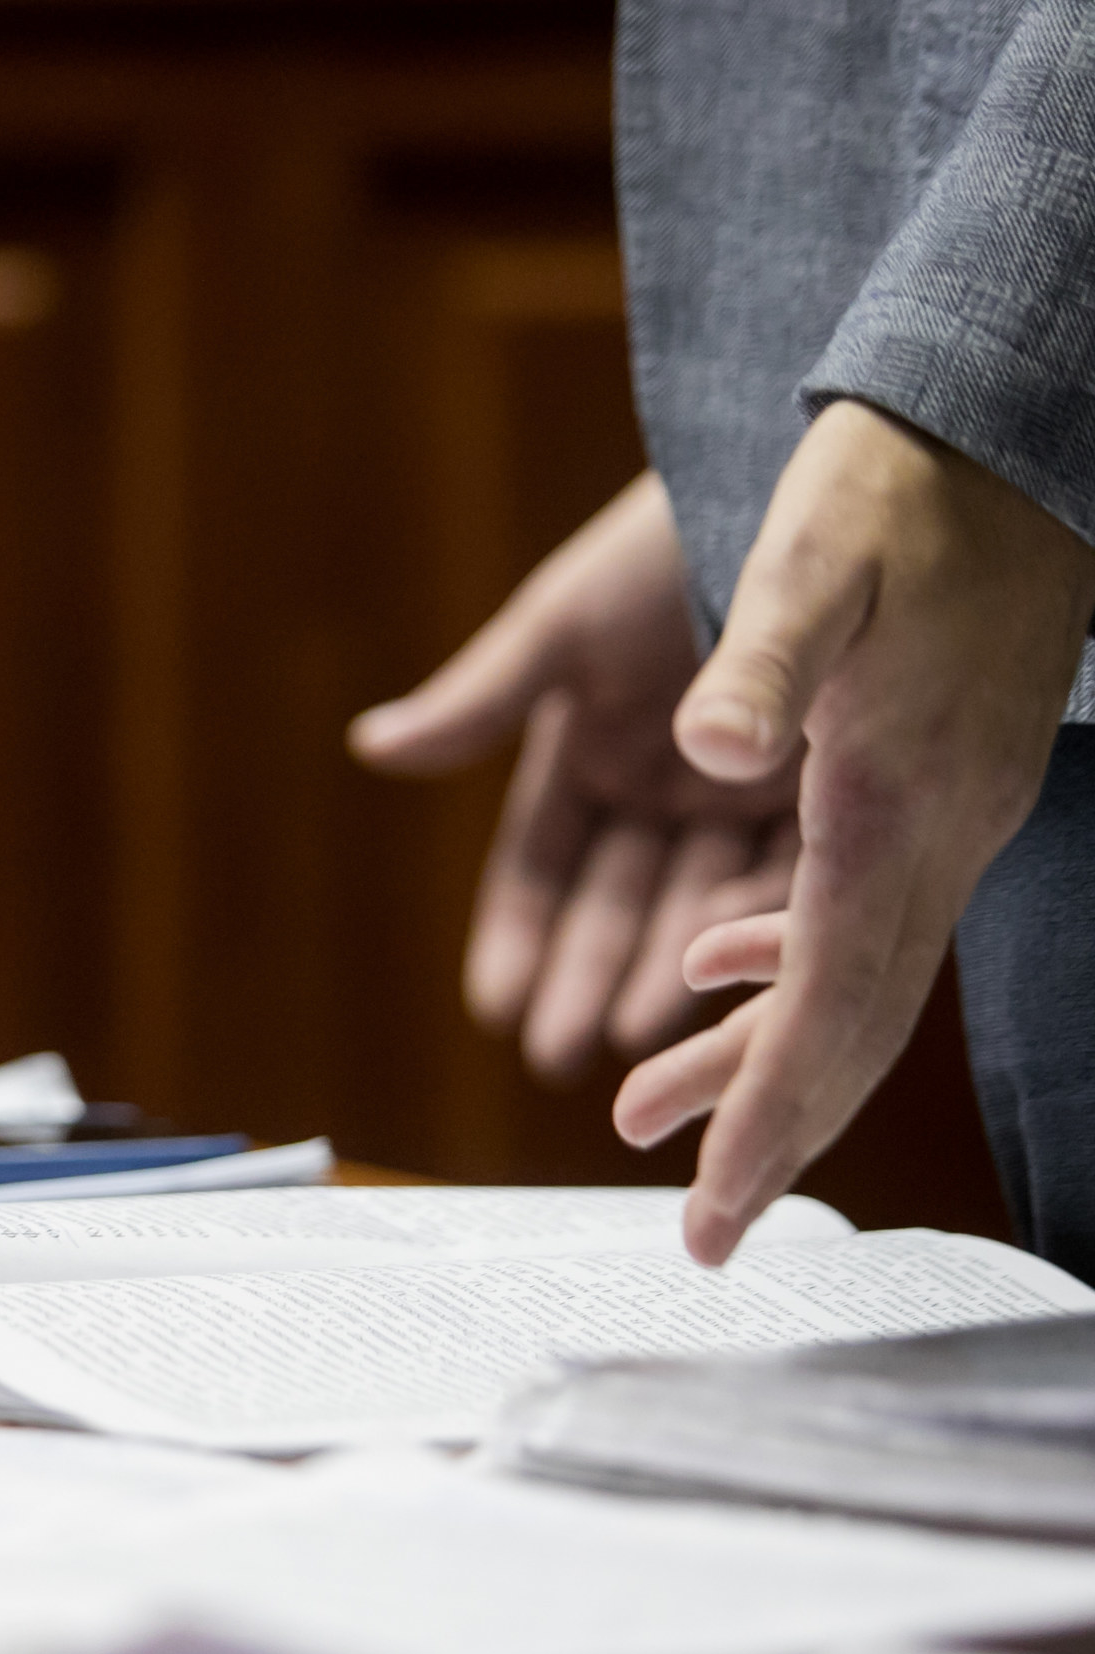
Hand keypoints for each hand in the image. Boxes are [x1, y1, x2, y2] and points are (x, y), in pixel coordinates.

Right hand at [351, 474, 800, 1080]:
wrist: (815, 473)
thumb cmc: (668, 538)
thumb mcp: (564, 625)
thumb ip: (479, 702)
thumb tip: (372, 748)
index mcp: (587, 743)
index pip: (539, 865)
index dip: (517, 936)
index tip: (495, 1007)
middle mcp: (660, 782)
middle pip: (612, 904)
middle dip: (583, 981)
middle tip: (559, 1056)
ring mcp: (739, 793)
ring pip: (692, 907)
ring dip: (661, 975)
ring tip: (639, 1041)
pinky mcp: (825, 788)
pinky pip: (783, 881)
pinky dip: (753, 936)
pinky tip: (730, 989)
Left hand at [615, 402, 1094, 1261]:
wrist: (1014, 415)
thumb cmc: (902, 477)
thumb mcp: (815, 554)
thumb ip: (762, 660)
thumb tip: (705, 748)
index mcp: (890, 804)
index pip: (826, 1005)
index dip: (766, 1120)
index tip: (713, 1222)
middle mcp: (934, 830)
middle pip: (851, 1022)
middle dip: (769, 1128)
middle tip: (699, 1231)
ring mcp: (948, 807)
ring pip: (851, 972)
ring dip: (756, 1050)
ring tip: (645, 1110)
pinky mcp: (939, 774)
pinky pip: (863, 906)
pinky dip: (785, 956)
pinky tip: (718, 962)